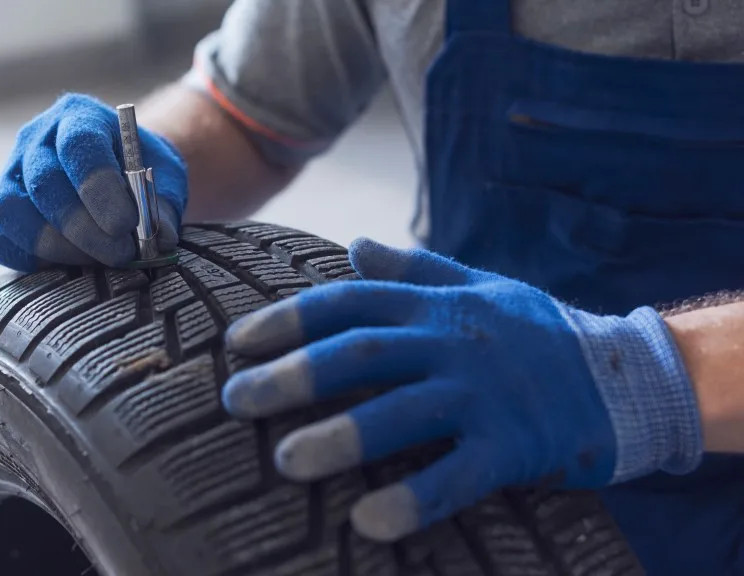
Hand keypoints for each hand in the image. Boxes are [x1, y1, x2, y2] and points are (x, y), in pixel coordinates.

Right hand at [0, 93, 187, 270]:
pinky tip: (68, 264)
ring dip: (55, 245)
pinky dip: (28, 258)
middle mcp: (36, 139)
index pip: (78, 144)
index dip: (99, 188)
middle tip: (120, 254)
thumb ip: (161, 206)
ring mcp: (10, 173)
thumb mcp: (164, 181)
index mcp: (80, 117)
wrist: (118, 177)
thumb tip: (159, 238)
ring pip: (10, 210)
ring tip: (96, 261)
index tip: (127, 225)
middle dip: (83, 227)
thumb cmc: (141, 175)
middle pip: (44, 181)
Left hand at [221, 238, 703, 541]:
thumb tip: (355, 246)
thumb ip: (415, 269)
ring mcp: (483, 394)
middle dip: (293, 376)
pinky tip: (367, 522)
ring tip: (284, 462)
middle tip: (236, 401)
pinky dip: (413, 499)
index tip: (237, 342)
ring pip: (400, 413)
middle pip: (360, 353)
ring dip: (339, 437)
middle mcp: (451, 342)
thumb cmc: (536, 331)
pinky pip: (456, 476)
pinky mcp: (514, 445)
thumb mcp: (478, 286)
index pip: (348, 301)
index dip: (288, 320)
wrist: (626, 374)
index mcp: (436, 304)